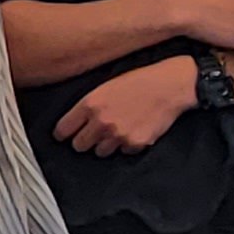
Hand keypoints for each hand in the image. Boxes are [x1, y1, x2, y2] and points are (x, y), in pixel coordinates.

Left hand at [53, 59, 195, 154]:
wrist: (170, 85)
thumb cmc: (139, 81)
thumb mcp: (106, 85)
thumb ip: (88, 105)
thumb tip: (74, 121)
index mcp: (90, 104)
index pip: (63, 130)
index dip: (63, 133)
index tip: (65, 135)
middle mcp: (101, 122)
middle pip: (79, 146)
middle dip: (84, 140)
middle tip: (92, 134)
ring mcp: (118, 135)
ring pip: (100, 152)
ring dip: (105, 144)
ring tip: (116, 130)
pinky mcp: (135, 144)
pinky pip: (123, 152)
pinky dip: (126, 145)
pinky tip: (133, 130)